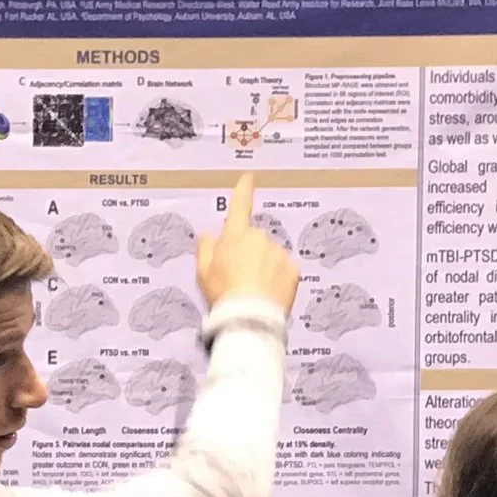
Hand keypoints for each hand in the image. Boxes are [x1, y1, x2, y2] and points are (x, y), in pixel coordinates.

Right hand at [196, 172, 300, 314]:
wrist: (249, 318)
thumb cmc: (223, 294)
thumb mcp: (203, 271)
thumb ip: (205, 248)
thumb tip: (210, 236)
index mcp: (235, 236)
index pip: (240, 206)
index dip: (243, 190)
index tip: (248, 178)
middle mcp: (259, 238)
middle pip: (254, 241)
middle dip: (249, 254)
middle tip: (240, 279)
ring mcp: (278, 253)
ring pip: (270, 257)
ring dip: (264, 269)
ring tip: (254, 292)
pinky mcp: (293, 269)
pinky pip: (284, 271)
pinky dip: (277, 280)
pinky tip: (267, 295)